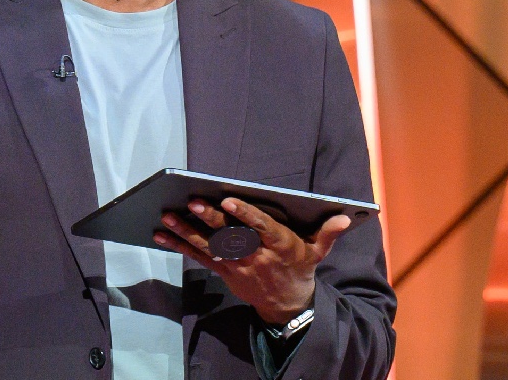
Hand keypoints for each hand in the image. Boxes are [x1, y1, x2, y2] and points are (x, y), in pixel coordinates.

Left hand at [154, 198, 351, 324]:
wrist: (288, 306)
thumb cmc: (300, 269)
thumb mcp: (318, 252)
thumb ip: (328, 233)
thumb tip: (346, 217)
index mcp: (280, 246)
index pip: (261, 227)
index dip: (244, 214)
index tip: (228, 200)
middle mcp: (256, 256)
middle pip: (230, 235)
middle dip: (210, 219)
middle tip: (192, 202)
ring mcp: (237, 266)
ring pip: (209, 246)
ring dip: (185, 232)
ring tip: (166, 217)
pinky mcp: (224, 272)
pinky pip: (198, 258)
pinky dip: (179, 246)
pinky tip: (160, 234)